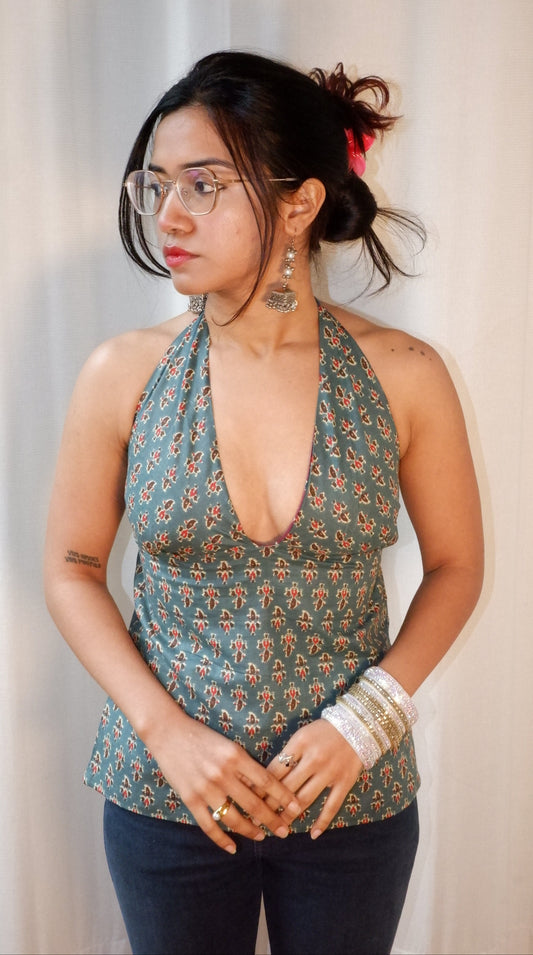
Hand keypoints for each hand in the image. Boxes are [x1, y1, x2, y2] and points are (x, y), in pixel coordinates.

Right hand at [152, 714, 303, 853]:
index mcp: (236, 756)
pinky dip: (222, 840)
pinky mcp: (190, 799)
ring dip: (251, 831)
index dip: (284, 797)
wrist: (168, 732)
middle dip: (273, 820)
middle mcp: (222, 774)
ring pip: (234, 819)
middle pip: (254, 804)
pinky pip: (209, 826)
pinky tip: (233, 848)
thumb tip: (266, 786)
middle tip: (285, 831)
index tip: (297, 807)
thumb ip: (245, 765)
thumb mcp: (228, 744)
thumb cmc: (202, 735)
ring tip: (263, 837)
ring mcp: (206, 789)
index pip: (267, 781)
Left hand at [267, 719, 362, 837]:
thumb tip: (265, 775)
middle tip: (257, 818)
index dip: (260, 786)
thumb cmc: (324, 731)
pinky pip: (332, 806)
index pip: (275, 770)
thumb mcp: (302, 735)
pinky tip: (313, 834)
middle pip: (287, 787)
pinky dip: (322, 821)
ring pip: (305, 799)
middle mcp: (313, 759)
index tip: (249, 799)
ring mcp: (330, 773)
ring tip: (278, 827)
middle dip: (270, 804)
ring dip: (290, 815)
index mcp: (299, 744)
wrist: (358, 725)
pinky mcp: (345, 782)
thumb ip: (287, 753)